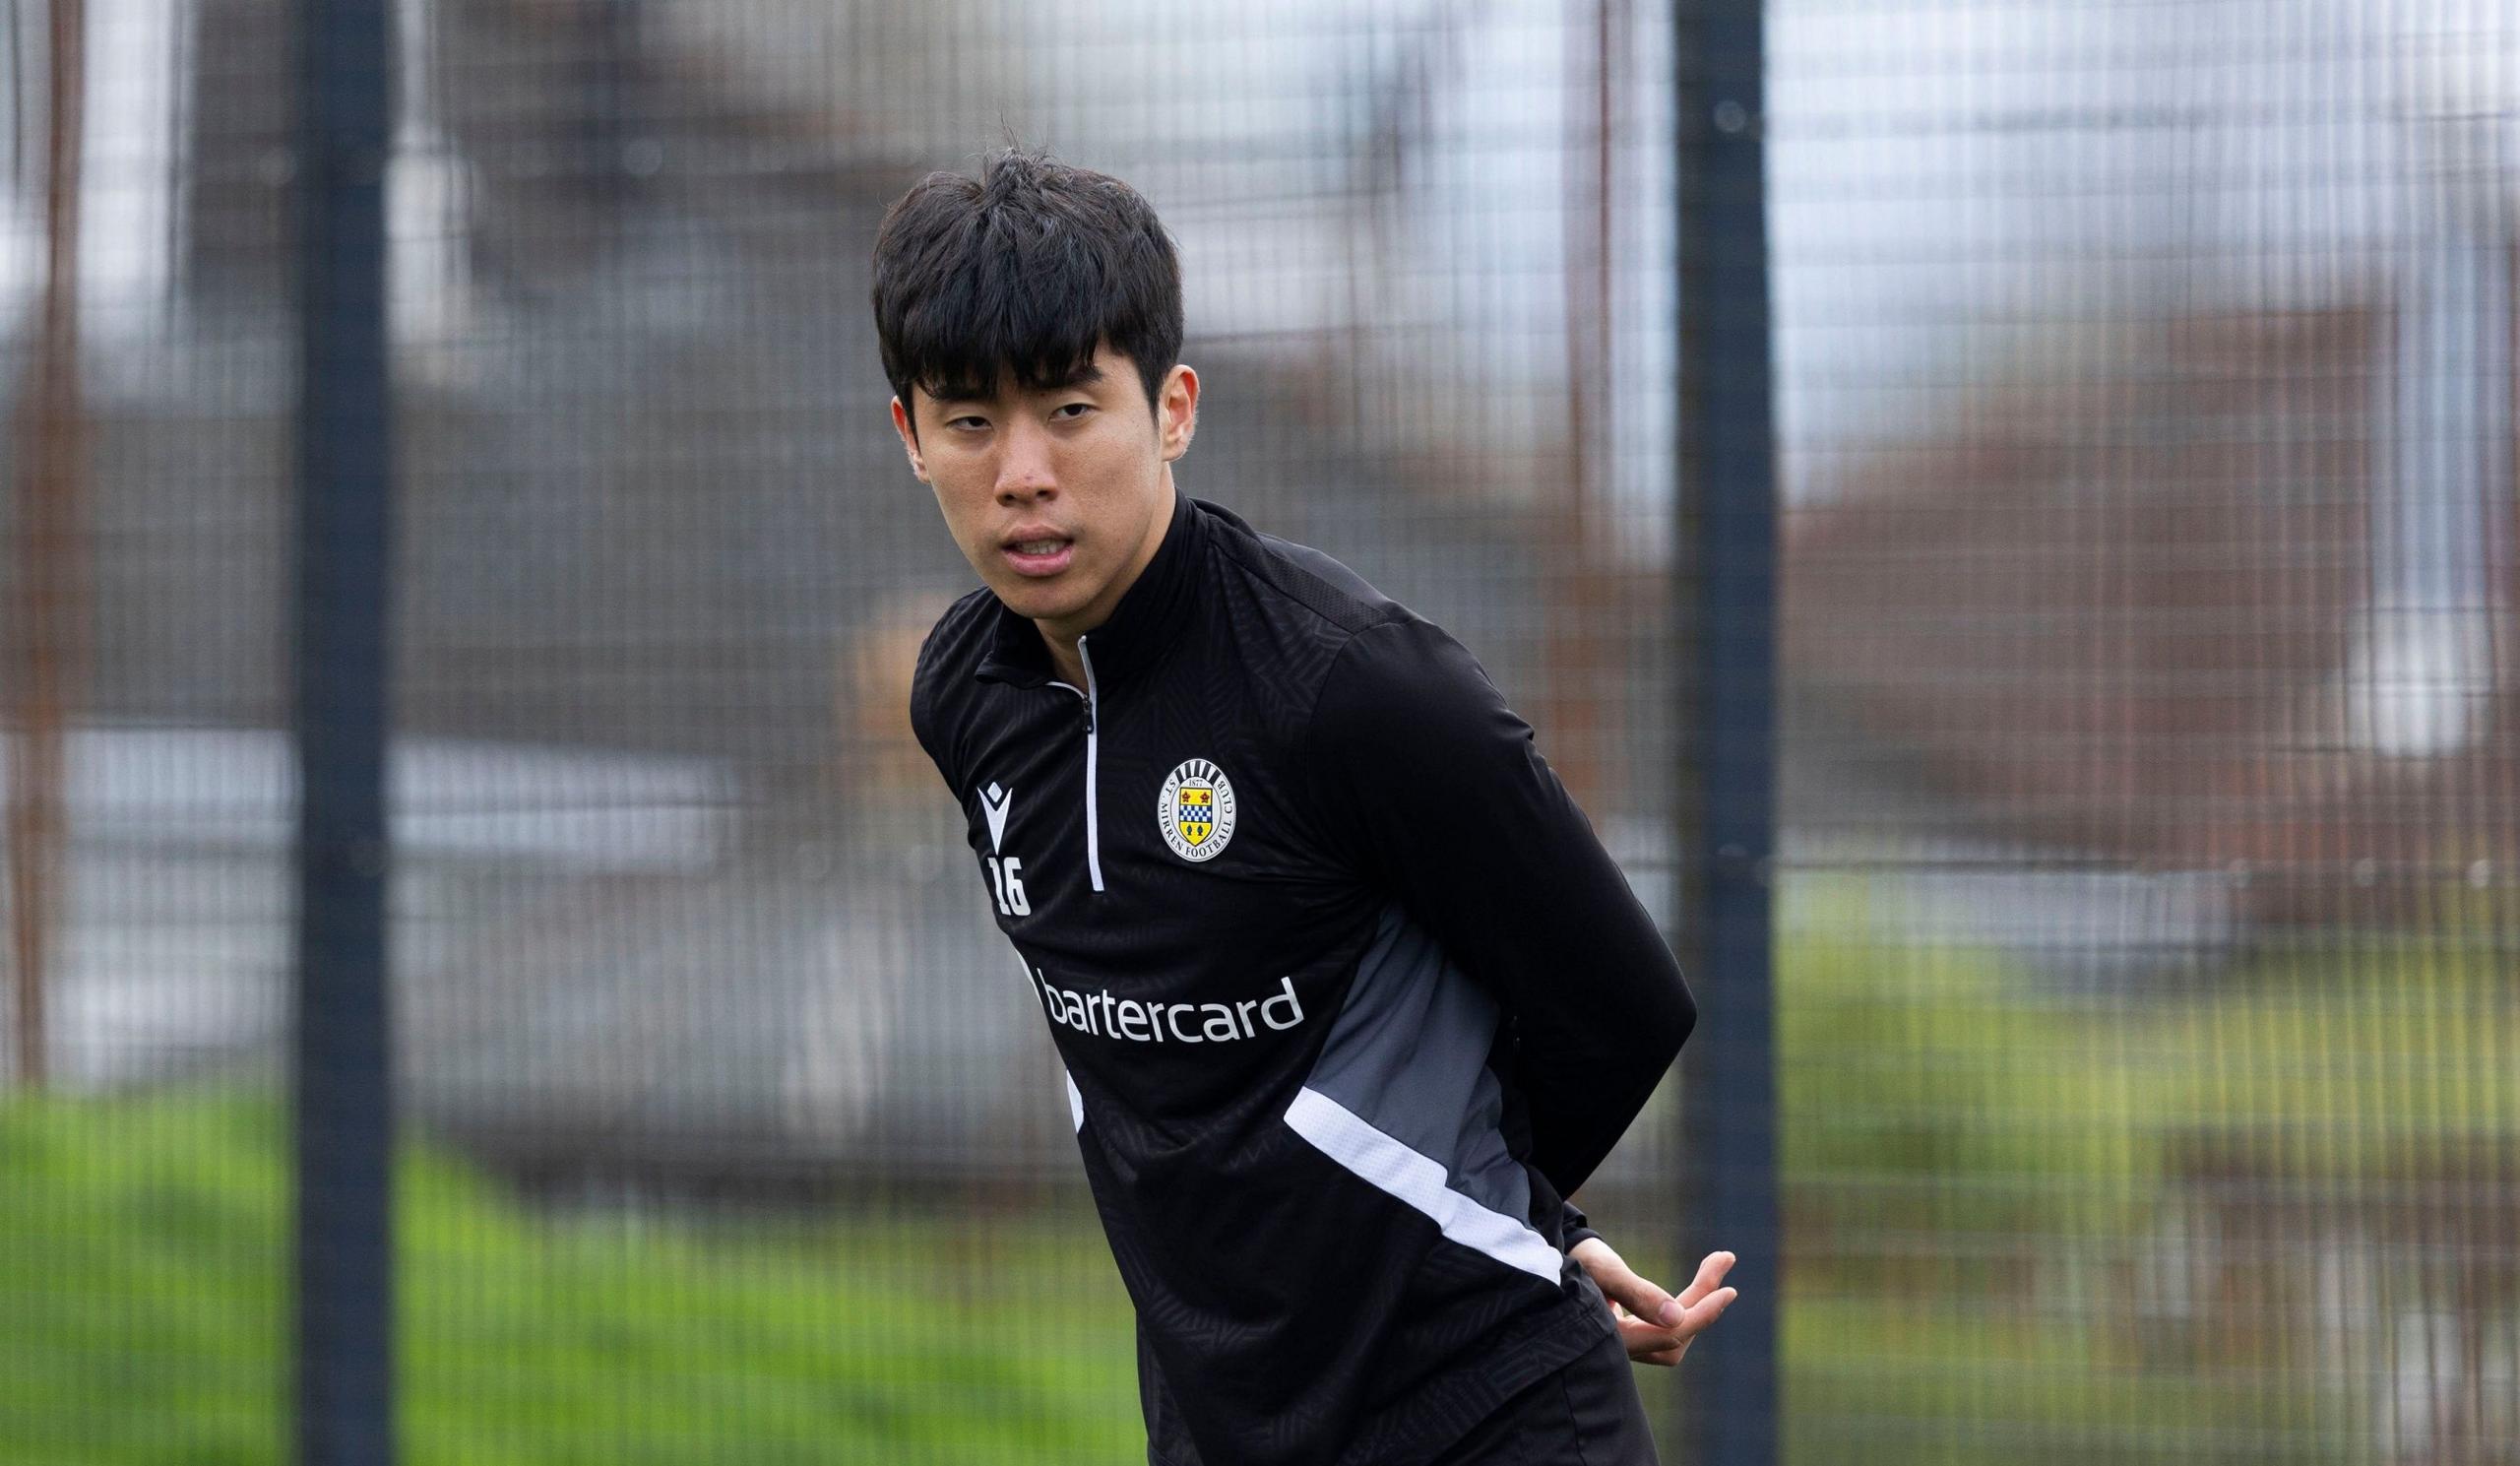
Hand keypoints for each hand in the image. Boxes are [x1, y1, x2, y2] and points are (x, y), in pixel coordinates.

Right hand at [1569, 1237, 1736, 1366]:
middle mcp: (1620, 1348)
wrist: (1544, 1253)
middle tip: (1723, 1258)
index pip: (1669, 1334)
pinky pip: (1664, 1325)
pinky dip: (1685, 1304)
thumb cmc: (1571, 1259)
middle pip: (1676, 1336)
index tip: (1729, 1289)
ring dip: (1698, 1303)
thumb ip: (1637, 1293)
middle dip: (1703, 1301)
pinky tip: (1697, 1284)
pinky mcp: (1627, 1330)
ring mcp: (1624, 1342)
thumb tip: (1677, 1317)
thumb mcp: (1602, 1269)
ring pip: (1673, 1334)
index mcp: (1612, 1339)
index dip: (1702, 1313)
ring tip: (1715, 1264)